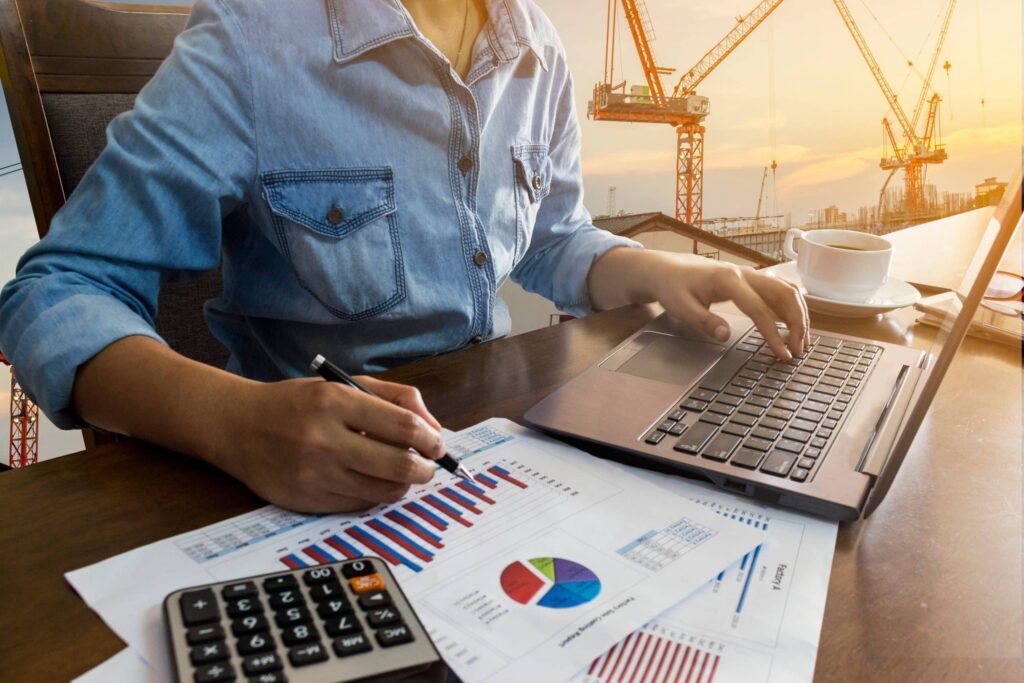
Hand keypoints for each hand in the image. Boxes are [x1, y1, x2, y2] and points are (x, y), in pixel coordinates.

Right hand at [220, 376, 445, 512]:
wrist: (238, 426)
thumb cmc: (299, 403)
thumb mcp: (344, 384)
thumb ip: (394, 398)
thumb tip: (434, 429)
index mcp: (335, 402)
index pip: (404, 426)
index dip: (431, 439)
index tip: (438, 444)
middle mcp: (324, 439)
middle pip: (399, 465)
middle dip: (426, 468)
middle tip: (429, 465)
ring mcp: (314, 474)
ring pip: (383, 490)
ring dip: (403, 484)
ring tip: (401, 471)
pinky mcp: (306, 499)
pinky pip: (359, 504)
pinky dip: (375, 494)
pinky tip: (371, 480)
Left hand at [650, 254, 809, 358]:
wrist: (668, 269)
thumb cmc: (673, 287)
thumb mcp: (681, 307)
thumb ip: (704, 322)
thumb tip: (725, 336)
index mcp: (728, 280)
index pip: (759, 310)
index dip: (774, 334)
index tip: (783, 354)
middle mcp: (744, 274)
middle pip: (784, 294)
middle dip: (797, 322)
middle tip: (799, 349)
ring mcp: (750, 274)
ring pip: (786, 289)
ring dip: (799, 314)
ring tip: (802, 340)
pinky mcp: (751, 279)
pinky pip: (779, 289)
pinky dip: (791, 305)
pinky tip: (795, 323)